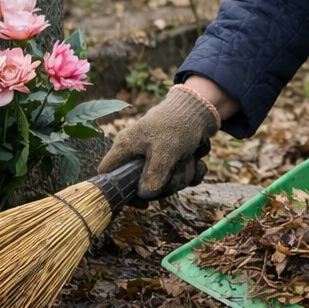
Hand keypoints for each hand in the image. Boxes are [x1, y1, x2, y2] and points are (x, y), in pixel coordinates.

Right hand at [97, 85, 218, 199]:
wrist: (201, 107)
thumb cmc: (177, 123)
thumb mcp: (164, 150)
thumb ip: (154, 175)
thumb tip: (145, 195)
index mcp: (126, 146)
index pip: (107, 172)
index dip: (119, 190)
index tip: (142, 201)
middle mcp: (137, 153)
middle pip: (143, 185)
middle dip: (167, 183)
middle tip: (177, 169)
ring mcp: (156, 157)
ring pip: (167, 183)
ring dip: (183, 174)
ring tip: (189, 157)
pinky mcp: (173, 159)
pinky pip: (182, 176)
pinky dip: (193, 170)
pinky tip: (197, 159)